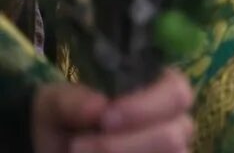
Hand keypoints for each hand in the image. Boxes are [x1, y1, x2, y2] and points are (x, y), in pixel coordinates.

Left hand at [32, 68, 193, 152]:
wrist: (57, 148)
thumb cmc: (66, 120)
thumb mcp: (56, 103)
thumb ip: (72, 101)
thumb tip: (99, 107)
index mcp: (162, 88)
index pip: (176, 93)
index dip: (144, 108)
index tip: (105, 118)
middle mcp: (176, 122)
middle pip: (172, 136)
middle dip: (121, 145)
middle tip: (78, 145)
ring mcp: (173, 152)